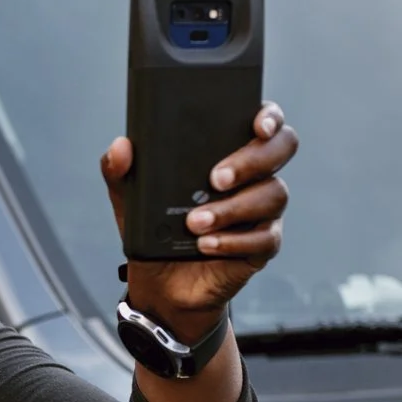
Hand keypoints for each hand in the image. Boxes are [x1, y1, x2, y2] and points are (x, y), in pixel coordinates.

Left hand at [101, 102, 297, 340]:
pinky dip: (233, 241)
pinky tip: (206, 244)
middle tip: (214, 178)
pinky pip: (264, 238)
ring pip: (272, 194)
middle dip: (251, 160)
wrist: (161, 285)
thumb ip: (120, 171)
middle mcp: (254, 175)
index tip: (256, 125)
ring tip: (194, 223)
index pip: (265, 121)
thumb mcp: (131, 201)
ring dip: (232, 208)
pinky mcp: (262, 245)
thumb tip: (120, 147)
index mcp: (229, 151)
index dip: (269, 116)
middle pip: (281, 149)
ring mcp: (262, 210)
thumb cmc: (155, 233)